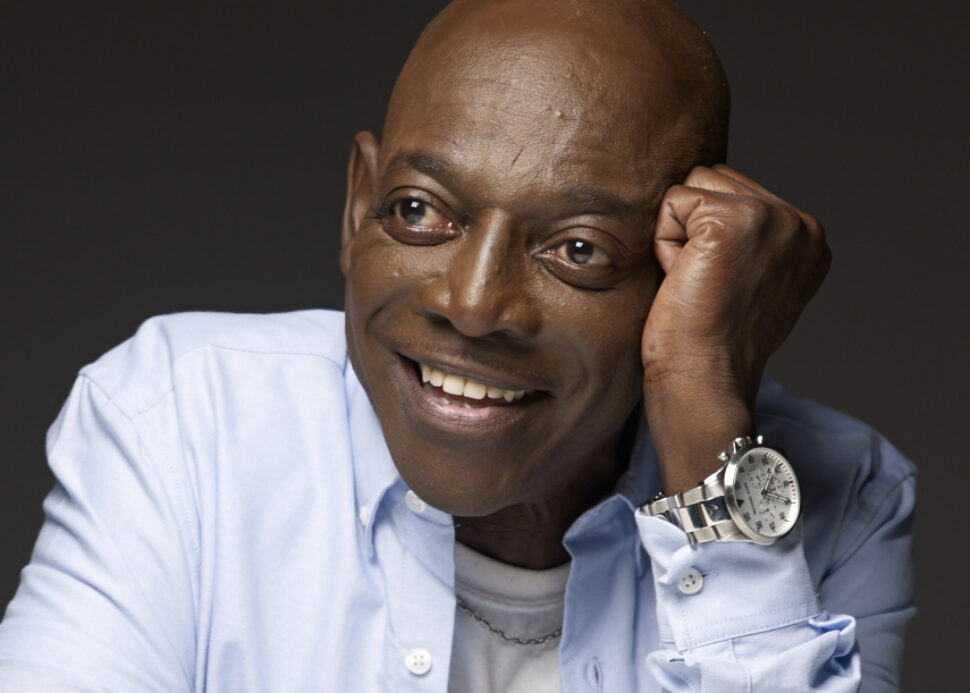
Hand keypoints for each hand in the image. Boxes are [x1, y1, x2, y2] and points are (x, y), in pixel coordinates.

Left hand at [642, 165, 830, 492]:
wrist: (704, 382)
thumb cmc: (714, 343)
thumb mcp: (750, 283)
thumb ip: (749, 240)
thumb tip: (708, 205)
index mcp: (810, 237)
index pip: (736, 191)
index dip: (711, 239)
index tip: (724, 289)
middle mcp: (801, 223)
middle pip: (715, 179)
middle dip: (694, 231)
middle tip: (706, 285)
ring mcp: (772, 218)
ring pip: (694, 186)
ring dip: (679, 235)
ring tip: (698, 282)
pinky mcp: (734, 220)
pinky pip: (673, 202)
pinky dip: (665, 243)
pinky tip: (687, 280)